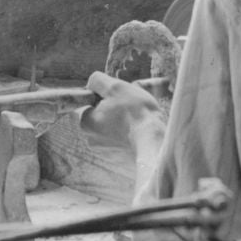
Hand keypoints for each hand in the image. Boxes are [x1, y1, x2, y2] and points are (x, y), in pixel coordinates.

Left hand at [83, 72, 169, 189]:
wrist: (155, 143)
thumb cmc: (136, 113)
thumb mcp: (116, 87)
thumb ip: (98, 81)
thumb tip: (92, 83)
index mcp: (84, 122)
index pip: (87, 104)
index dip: (102, 97)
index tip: (118, 98)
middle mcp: (90, 140)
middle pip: (99, 117)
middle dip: (113, 110)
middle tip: (130, 107)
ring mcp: (104, 152)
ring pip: (111, 130)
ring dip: (122, 123)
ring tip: (138, 121)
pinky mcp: (119, 159)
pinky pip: (121, 142)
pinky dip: (129, 136)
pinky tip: (140, 133)